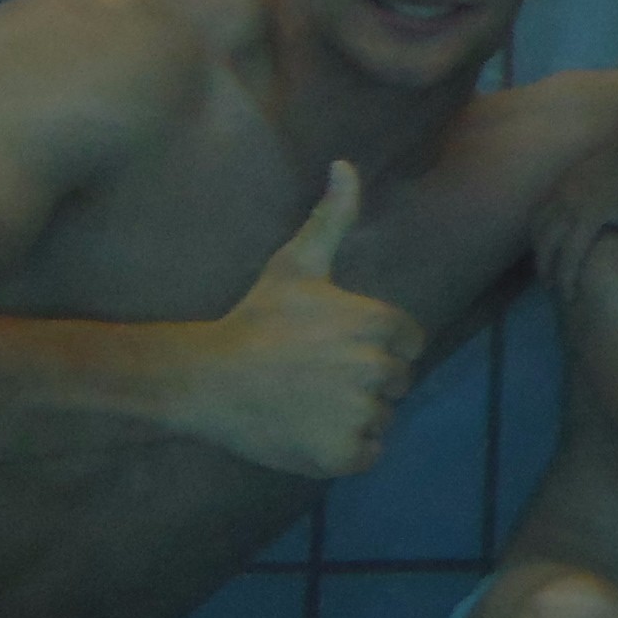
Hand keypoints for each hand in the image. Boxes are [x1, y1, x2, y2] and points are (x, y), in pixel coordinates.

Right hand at [175, 162, 425, 477]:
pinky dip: (343, 449)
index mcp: (380, 322)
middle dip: (364, 380)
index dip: (375, 345)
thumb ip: (333, 216)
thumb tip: (345, 164)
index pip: (409, 343)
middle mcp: (378, 367)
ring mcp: (361, 412)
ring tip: (307, 401)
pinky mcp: (344, 454)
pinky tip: (307, 430)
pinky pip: (367, 453)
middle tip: (315, 375)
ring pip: (381, 418)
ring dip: (352, 415)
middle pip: (397, 382)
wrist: (207, 379)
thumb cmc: (256, 319)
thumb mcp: (297, 263)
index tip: (333, 346)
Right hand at [536, 134, 617, 302]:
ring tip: (544, 268)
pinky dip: (535, 229)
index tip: (569, 298)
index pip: (570, 258)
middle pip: (546, 246)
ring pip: (537, 229)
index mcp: (589, 217)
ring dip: (538, 251)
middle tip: (552, 288)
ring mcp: (559, 194)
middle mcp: (568, 207)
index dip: (567, 281)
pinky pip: (538, 210)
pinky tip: (541, 240)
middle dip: (546, 270)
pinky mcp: (557, 184)